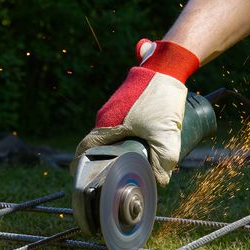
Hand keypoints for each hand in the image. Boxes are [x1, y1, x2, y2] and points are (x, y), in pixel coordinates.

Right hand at [74, 39, 198, 185]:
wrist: (166, 66)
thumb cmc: (161, 97)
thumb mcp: (166, 134)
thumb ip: (163, 161)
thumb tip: (160, 182)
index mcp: (106, 125)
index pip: (85, 149)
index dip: (83, 165)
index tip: (86, 177)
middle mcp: (105, 116)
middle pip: (100, 144)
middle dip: (109, 159)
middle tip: (120, 172)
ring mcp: (113, 108)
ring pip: (112, 134)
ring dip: (120, 147)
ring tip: (135, 157)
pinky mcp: (123, 102)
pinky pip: (120, 124)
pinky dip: (127, 135)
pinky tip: (143, 139)